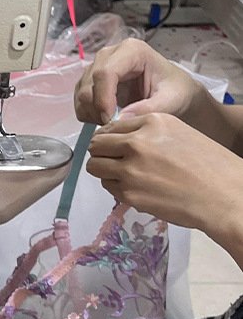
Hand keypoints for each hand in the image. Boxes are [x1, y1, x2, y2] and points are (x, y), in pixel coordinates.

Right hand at [75, 38, 204, 125]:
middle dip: (97, 109)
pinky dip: (88, 114)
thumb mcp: (170, 101)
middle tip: (113, 126)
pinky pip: (80, 100)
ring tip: (112, 123)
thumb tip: (119, 119)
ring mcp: (97, 67)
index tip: (110, 121)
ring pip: (81, 93)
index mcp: (132, 50)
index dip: (103, 99)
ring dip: (91, 113)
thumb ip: (147, 109)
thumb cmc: (176, 91)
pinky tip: (105, 119)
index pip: (105, 73)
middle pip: (89, 83)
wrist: (174, 92)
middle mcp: (109, 54)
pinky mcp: (90, 81)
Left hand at [86, 113, 242, 237]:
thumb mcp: (179, 133)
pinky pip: (108, 186)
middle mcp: (137, 142)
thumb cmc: (208, 164)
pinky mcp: (128, 193)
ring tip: (124, 175)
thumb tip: (114, 138)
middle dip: (101, 153)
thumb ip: (147, 132)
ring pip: (95, 166)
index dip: (109, 138)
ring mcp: (130, 169)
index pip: (111, 127)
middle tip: (113, 161)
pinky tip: (137, 188)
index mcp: (152, 122)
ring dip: (105, 170)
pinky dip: (116, 187)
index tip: (113, 146)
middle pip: (96, 146)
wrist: (224, 195)